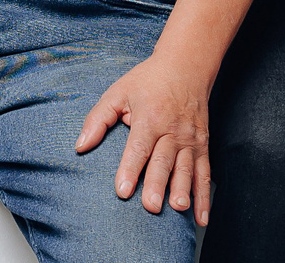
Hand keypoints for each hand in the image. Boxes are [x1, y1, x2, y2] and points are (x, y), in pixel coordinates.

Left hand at [75, 53, 213, 225]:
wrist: (186, 66)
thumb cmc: (147, 81)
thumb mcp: (118, 92)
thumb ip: (97, 119)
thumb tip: (79, 146)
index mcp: (149, 117)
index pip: (138, 147)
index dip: (130, 169)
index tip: (122, 191)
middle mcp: (172, 130)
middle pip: (163, 161)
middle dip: (157, 184)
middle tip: (150, 206)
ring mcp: (190, 139)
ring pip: (186, 168)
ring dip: (183, 190)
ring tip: (178, 209)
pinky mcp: (203, 145)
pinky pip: (205, 173)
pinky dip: (204, 196)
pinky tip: (201, 217)